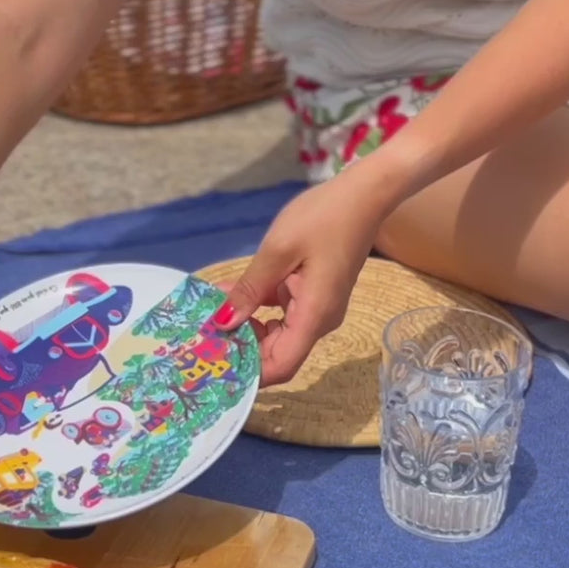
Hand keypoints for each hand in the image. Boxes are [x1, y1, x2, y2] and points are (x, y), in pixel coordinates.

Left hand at [215, 166, 387, 384]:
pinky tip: (234, 294)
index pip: (282, 366)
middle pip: (278, 354)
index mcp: (314, 316)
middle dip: (242, 349)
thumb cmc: (323, 218)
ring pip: (279, 335)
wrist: (364, 194)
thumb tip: (223, 323)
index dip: (250, 373)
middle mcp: (319, 321)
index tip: (216, 361)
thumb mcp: (277, 251)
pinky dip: (259, 310)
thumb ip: (250, 289)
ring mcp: (319, 309)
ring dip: (247, 328)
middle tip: (205, 335)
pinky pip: (284, 315)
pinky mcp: (316, 296)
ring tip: (213, 313)